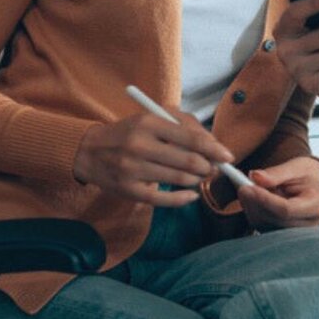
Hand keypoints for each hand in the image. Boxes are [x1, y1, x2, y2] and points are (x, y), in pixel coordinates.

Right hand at [73, 110, 233, 206]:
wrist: (90, 151)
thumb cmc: (129, 132)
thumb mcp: (152, 118)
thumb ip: (184, 125)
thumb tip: (214, 145)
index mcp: (148, 123)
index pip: (191, 138)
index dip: (214, 149)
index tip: (228, 156)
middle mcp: (140, 145)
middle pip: (189, 161)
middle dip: (209, 167)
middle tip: (214, 169)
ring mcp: (133, 170)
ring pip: (180, 180)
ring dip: (196, 180)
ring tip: (198, 177)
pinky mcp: (129, 191)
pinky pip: (165, 200)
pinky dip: (183, 199)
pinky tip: (190, 195)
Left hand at [236, 156, 318, 229]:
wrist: (312, 186)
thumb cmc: (305, 174)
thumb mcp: (295, 167)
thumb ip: (276, 173)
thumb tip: (255, 177)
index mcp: (315, 206)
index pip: (286, 209)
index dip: (264, 200)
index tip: (246, 187)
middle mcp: (308, 225)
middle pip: (273, 219)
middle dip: (254, 203)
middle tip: (241, 185)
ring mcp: (296, 234)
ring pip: (264, 225)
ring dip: (251, 207)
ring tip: (248, 188)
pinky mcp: (283, 235)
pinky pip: (261, 227)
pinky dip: (253, 212)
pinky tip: (252, 199)